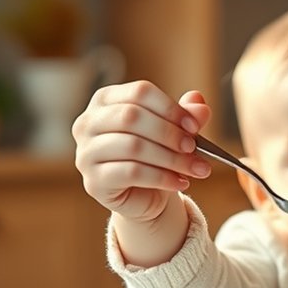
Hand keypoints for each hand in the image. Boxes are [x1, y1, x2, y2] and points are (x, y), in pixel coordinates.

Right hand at [72, 81, 212, 266]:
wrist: (145, 195)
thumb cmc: (156, 156)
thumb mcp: (175, 132)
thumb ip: (187, 116)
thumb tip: (201, 107)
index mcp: (106, 100)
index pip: (139, 92)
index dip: (170, 108)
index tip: (194, 125)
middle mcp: (88, 123)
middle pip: (132, 116)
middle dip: (169, 133)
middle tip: (193, 147)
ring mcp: (86, 153)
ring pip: (133, 146)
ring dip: (171, 158)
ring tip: (195, 168)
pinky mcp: (94, 182)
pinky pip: (131, 173)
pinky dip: (162, 177)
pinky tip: (180, 182)